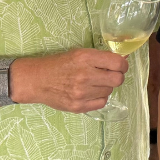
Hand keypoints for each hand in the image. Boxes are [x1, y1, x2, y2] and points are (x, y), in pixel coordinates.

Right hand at [12, 48, 127, 112]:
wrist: (37, 80)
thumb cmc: (59, 64)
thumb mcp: (79, 53)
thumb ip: (100, 57)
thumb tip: (122, 60)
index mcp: (85, 58)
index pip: (118, 63)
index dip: (123, 65)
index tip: (121, 66)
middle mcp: (85, 75)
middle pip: (117, 80)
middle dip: (116, 76)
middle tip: (109, 75)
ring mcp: (81, 93)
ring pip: (109, 91)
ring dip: (105, 87)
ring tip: (93, 83)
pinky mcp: (78, 106)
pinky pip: (101, 103)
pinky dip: (99, 97)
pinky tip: (90, 92)